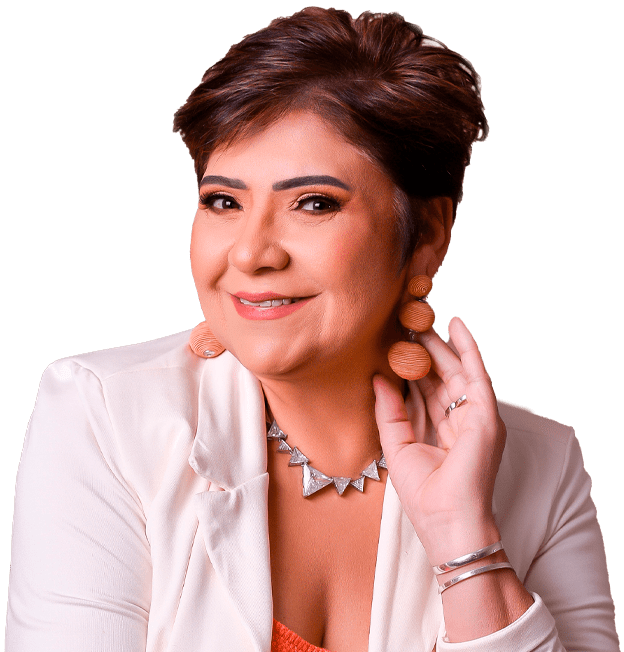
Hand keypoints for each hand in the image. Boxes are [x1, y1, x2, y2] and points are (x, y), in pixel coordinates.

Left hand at [373, 316, 505, 563]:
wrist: (447, 522)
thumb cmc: (424, 494)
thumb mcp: (396, 446)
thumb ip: (388, 411)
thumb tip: (377, 377)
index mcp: (437, 428)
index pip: (422, 388)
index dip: (409, 365)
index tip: (393, 341)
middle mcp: (457, 418)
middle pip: (439, 375)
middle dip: (424, 348)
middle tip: (408, 320)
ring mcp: (474, 415)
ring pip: (455, 369)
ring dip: (440, 343)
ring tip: (423, 316)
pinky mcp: (486, 414)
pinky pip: (477, 373)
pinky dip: (469, 348)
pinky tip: (457, 324)